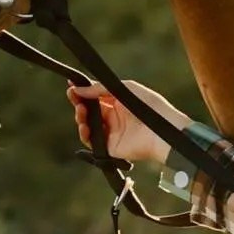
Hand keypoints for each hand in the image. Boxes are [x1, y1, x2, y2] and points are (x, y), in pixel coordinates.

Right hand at [67, 79, 189, 165]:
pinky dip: (84, 134)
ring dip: (80, 117)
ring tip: (81, 111)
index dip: (83, 92)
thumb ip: (100, 88)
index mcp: (119, 102)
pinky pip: (91, 142)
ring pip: (88, 126)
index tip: (71, 86)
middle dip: (79, 103)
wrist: (162, 129)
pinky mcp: (110, 147)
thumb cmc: (150, 106)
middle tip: (73, 96)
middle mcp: (114, 117)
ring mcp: (112, 132)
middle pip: (89, 111)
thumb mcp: (125, 89)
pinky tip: (84, 127)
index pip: (95, 97)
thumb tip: (78, 89)